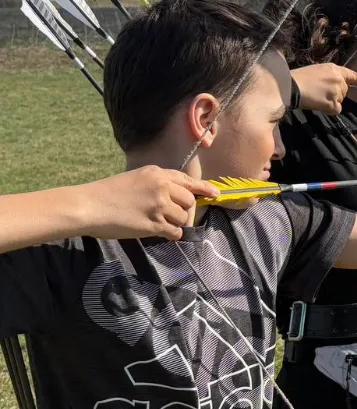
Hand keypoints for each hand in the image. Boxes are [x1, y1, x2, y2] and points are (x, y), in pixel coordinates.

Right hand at [83, 166, 218, 241]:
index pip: (188, 181)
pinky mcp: (154, 224)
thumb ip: (157, 183)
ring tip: (156, 223)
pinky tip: (159, 232)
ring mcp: (159, 206)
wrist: (89, 206)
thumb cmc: (107, 193)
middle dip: (182, 210)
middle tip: (167, 215)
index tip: (215, 194)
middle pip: (189, 202)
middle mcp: (162, 187)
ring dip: (174, 223)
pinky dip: (171, 235)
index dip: (204, 189)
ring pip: (183, 218)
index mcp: (157, 174)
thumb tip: (176, 195)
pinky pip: (175, 232)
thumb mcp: (136, 178)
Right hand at [291, 63, 356, 114]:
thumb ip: (330, 76)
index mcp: (335, 69)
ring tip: (316, 97)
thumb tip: (334, 86)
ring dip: (331, 101)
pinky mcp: (333, 103)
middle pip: (344, 91)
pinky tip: (319, 105)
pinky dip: (329, 110)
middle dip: (335, 93)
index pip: (353, 76)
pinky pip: (336, 110)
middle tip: (319, 92)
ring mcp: (337, 91)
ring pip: (339, 100)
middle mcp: (339, 79)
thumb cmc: (299, 78)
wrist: (291, 86)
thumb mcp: (317, 70)